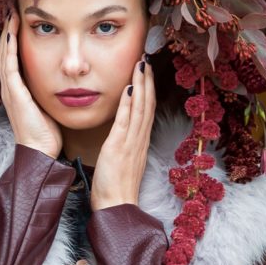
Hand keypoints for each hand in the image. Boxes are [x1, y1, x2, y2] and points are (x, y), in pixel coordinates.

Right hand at [0, 6, 62, 158]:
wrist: (40, 151)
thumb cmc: (46, 131)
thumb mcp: (47, 103)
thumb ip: (49, 88)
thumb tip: (64, 75)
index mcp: (16, 87)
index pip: (12, 55)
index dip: (13, 36)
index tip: (18, 17)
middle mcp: (9, 86)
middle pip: (5, 51)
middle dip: (8, 30)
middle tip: (10, 9)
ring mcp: (9, 89)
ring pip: (4, 54)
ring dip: (6, 33)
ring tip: (9, 14)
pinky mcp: (14, 93)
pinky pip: (9, 66)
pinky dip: (9, 48)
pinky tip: (11, 34)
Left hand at [91, 55, 155, 211]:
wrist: (117, 206)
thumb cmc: (117, 186)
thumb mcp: (124, 159)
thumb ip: (126, 142)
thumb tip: (124, 128)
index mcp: (140, 140)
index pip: (147, 108)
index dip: (148, 88)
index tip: (147, 70)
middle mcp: (139, 138)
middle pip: (147, 103)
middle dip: (147, 79)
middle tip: (146, 58)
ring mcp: (131, 141)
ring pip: (140, 107)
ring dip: (140, 84)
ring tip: (140, 64)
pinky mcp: (119, 147)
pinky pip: (125, 121)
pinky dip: (128, 103)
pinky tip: (128, 87)